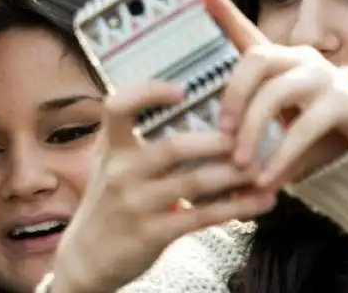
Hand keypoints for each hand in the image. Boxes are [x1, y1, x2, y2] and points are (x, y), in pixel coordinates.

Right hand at [51, 81, 275, 292]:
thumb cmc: (108, 204)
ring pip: (194, 182)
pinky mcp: (151, 234)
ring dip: (234, 174)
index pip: (117, 106)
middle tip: (247, 136)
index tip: (181, 90)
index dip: (148, 93)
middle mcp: (121, 171)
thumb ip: (140, 145)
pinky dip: (236, 207)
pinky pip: (201, 216)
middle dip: (216, 141)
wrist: (86, 258)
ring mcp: (135, 203)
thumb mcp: (112, 166)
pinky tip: (260, 202)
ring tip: (262, 168)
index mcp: (112, 148)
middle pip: (172, 147)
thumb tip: (194, 118)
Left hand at [202, 0, 347, 188]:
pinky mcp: (342, 103)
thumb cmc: (303, 116)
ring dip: (254, 130)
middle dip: (233, 95)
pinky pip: (305, 128)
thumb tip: (205, 142)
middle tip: (220, 132)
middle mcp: (299, 57)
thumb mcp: (270, 113)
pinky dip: (282, 156)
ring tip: (239, 163)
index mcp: (277, 56)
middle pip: (256, 60)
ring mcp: (322, 76)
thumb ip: (242, 118)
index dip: (224, 11)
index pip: (246, 29)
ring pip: (277, 93)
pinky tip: (267, 179)